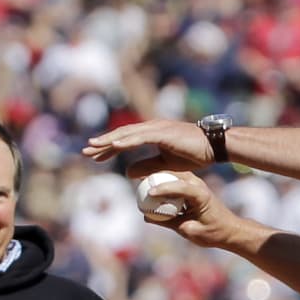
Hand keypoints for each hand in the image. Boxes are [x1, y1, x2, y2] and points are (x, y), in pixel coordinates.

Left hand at [82, 119, 213, 175]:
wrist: (214, 146)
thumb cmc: (194, 153)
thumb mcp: (166, 164)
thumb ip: (147, 166)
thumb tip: (128, 172)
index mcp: (152, 133)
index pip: (126, 140)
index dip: (110, 148)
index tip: (96, 156)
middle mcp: (152, 127)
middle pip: (122, 135)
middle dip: (103, 144)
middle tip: (85, 151)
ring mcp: (157, 128)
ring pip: (127, 134)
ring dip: (109, 141)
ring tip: (93, 147)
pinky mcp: (163, 133)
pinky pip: (141, 137)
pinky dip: (126, 141)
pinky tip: (114, 146)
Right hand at [135, 170, 244, 250]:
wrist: (228, 229)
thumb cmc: (212, 232)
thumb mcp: (189, 230)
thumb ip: (168, 222)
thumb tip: (147, 216)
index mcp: (201, 195)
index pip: (180, 187)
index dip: (163, 189)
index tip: (149, 193)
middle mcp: (198, 185)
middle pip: (173, 176)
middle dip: (155, 177)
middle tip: (137, 181)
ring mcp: (194, 184)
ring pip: (171, 176)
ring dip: (157, 179)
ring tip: (140, 184)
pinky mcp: (191, 187)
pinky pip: (172, 182)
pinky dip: (161, 185)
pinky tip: (148, 190)